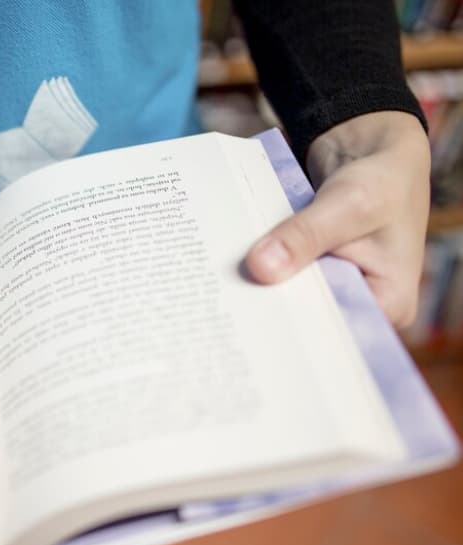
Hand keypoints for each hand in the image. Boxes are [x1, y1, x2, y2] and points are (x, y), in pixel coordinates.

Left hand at [244, 111, 430, 327]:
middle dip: (272, 312)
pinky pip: (280, 276)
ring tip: (219, 295)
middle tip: (226, 313)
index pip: (338, 333)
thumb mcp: (349, 204)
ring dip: (259, 291)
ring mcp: (333, 285)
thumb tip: (261, 268)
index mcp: (390, 302)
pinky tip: (226, 274)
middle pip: (310, 319)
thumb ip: (307, 235)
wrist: (369, 146)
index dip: (296, 334)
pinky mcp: (309, 268)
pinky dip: (259, 271)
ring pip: (290, 297)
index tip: (253, 329)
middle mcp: (361, 302)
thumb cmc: (382, 176)